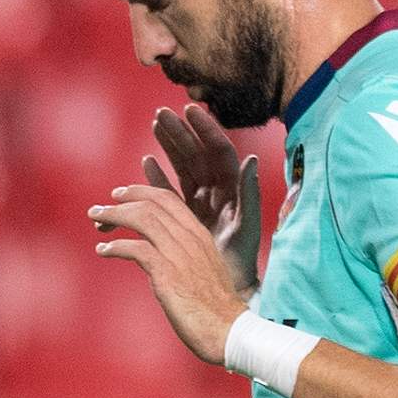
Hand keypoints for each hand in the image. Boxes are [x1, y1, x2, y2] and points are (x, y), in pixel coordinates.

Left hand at [93, 176, 249, 365]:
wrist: (229, 330)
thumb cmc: (214, 308)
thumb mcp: (200, 270)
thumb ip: (180, 256)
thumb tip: (152, 256)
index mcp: (199, 234)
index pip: (168, 199)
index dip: (141, 191)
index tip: (122, 194)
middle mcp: (190, 238)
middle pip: (151, 204)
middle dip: (122, 201)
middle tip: (101, 208)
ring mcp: (179, 253)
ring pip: (142, 218)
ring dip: (114, 216)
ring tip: (96, 220)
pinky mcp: (167, 272)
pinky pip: (135, 248)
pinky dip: (115, 246)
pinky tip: (103, 250)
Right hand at [149, 107, 255, 287]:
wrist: (225, 288)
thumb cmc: (241, 260)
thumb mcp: (247, 227)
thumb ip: (249, 193)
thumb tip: (250, 158)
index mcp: (232, 189)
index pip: (219, 150)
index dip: (205, 128)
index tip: (189, 109)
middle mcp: (216, 191)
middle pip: (197, 154)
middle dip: (181, 132)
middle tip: (162, 112)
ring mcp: (199, 202)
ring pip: (182, 167)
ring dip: (169, 147)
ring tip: (155, 125)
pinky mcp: (184, 216)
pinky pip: (170, 190)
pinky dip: (158, 176)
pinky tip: (147, 162)